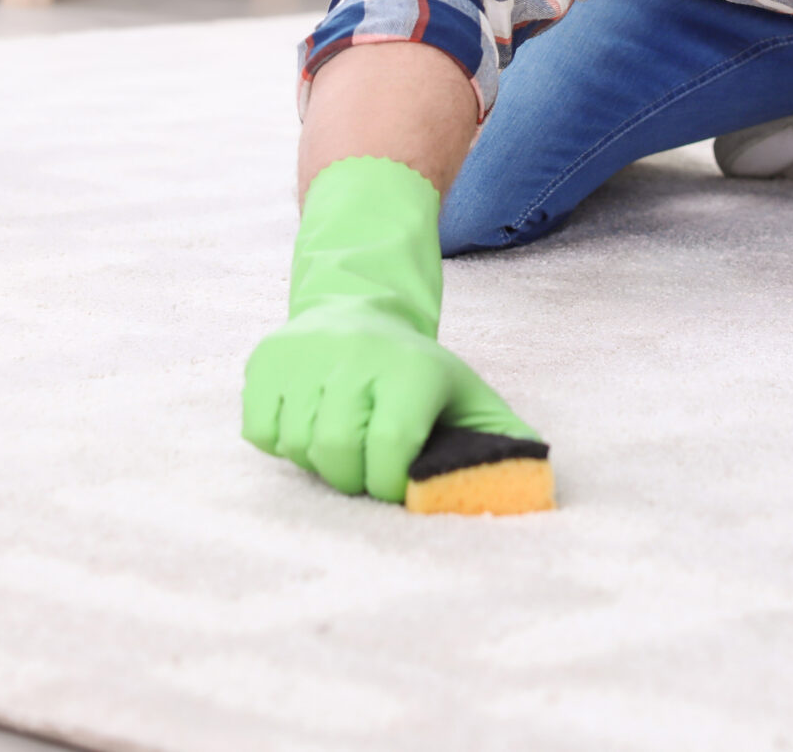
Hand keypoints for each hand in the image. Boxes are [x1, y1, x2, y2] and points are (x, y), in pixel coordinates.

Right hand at [244, 302, 533, 501]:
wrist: (359, 305)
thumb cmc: (417, 369)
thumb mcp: (465, 393)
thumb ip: (498, 437)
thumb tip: (532, 478)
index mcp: (409, 368)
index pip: (390, 448)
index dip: (390, 483)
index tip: (396, 487)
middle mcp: (354, 354)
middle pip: (337, 451)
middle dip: (352, 479)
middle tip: (364, 472)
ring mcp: (304, 354)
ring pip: (297, 444)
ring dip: (317, 462)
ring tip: (340, 444)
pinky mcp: (266, 359)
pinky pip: (261, 431)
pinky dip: (280, 442)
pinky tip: (307, 423)